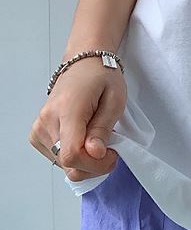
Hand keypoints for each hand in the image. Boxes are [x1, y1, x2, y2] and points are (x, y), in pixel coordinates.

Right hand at [28, 57, 125, 180]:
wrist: (83, 64)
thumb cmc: (101, 77)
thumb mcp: (114, 100)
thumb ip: (103, 128)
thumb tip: (95, 153)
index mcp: (67, 109)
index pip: (72, 154)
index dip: (95, 163)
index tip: (112, 153)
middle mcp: (47, 120)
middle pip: (67, 163)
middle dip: (93, 165)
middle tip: (110, 149)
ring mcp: (39, 128)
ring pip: (63, 165)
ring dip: (85, 161)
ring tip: (97, 139)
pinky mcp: (37, 134)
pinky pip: (56, 158)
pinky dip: (74, 156)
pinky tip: (84, 140)